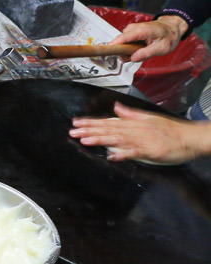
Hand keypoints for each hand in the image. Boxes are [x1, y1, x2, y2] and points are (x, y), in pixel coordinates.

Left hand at [69, 101, 210, 163]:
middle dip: (89, 130)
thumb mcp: (149, 117)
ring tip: (84, 140)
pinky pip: (134, 152)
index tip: (77, 123)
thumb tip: (116, 107)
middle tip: (73, 131)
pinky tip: (110, 156)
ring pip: (117, 139)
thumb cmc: (171, 129)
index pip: (108, 122)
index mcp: (134, 123)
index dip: (92, 122)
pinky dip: (122, 154)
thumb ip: (130, 113)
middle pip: (108, 129)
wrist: (190, 137)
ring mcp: (141, 140)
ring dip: (100, 139)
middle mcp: (134, 130)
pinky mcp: (150, 151)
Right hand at [111, 15, 187, 61]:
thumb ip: (147, 53)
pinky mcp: (130, 32)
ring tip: (140, 52)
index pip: (124, 37)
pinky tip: (138, 49)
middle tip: (134, 57)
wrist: (171, 27)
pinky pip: (124, 42)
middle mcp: (134, 28)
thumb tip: (133, 58)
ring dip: (127, 50)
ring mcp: (131, 29)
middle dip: (124, 52)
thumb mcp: (162, 48)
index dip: (115, 45)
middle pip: (120, 41)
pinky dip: (128, 47)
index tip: (108, 51)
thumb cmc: (168, 36)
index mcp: (142, 30)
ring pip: (121, 42)